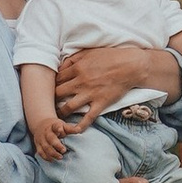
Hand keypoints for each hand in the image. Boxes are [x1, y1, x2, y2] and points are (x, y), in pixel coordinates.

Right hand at [26, 110, 70, 161]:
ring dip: (52, 153)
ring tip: (60, 157)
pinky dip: (46, 157)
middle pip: (50, 138)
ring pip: (45, 147)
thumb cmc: (56, 127)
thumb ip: (70, 129)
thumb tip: (79, 130)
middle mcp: (46, 132)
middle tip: (64, 150)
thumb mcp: (62, 125)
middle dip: (57, 145)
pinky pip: (40, 152)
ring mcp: (41, 139)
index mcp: (53, 126)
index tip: (61, 131)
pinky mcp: (37, 145)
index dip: (58, 128)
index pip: (56, 126)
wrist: (41, 125)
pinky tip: (52, 160)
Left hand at [55, 40, 169, 121]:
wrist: (131, 66)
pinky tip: (75, 130)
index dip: (52, 84)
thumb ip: (74, 58)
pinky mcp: (100, 103)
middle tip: (50, 103)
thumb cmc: (111, 56)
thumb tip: (61, 66)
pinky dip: (80, 126)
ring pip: (68, 107)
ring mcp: (90, 94)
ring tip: (57, 117)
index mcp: (77, 68)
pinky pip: (88, 117)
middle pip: (58, 93)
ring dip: (61, 113)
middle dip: (52, 99)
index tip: (51, 89)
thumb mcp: (89, 52)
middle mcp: (81, 82)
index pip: (57, 79)